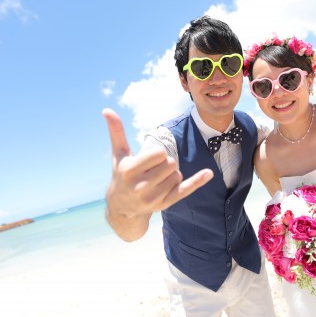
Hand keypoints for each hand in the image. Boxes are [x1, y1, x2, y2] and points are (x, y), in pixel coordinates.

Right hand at [102, 109, 212, 233]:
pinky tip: (208, 173)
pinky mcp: (164, 204)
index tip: (150, 159)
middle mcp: (141, 187)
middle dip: (165, 163)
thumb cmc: (121, 174)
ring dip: (172, 173)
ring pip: (177, 175)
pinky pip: (185, 190)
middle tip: (153, 170)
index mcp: (130, 171)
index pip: (159, 154)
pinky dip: (197, 181)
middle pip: (171, 164)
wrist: (121, 207)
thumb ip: (116, 132)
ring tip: (157, 179)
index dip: (158, 153)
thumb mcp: (118, 154)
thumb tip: (107, 110)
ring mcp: (153, 198)